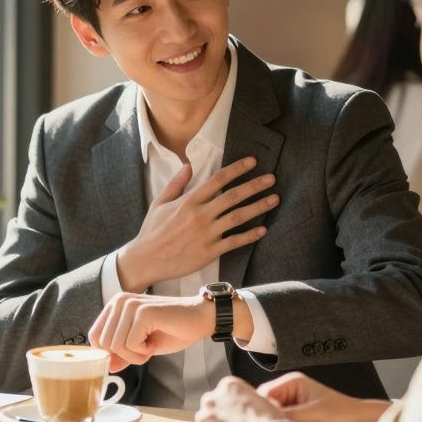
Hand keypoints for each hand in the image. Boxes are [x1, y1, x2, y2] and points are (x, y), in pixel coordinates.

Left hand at [89, 294, 210, 371]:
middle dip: (125, 356)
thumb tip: (106, 367)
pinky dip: (144, 352)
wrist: (200, 319)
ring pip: (116, 346)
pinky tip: (156, 340)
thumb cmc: (171, 331)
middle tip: (145, 348)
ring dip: (136, 355)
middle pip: (104, 345)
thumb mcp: (140, 347)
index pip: (95, 337)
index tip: (133, 351)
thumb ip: (121, 354)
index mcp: (115, 305)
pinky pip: (131, 345)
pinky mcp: (143, 312)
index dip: (111, 353)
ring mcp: (130, 304)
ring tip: (151, 343)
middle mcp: (119, 301)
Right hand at [116, 157, 277, 292]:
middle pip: (233, 196)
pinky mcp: (210, 251)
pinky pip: (234, 241)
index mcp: (188, 201)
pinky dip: (250, 235)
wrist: (147, 259)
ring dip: (258, 207)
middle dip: (254, 185)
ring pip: (238, 217)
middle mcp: (200, 215)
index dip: (237, 169)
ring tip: (274, 199)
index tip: (252, 162)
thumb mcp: (160, 203)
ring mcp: (206, 234)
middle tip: (271, 178)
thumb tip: (188, 165)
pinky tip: (263, 229)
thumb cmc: (152, 231)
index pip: (217, 180)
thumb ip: (176, 184)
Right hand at [258, 372, 390, 421]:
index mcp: (292, 383)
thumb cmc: (344, 416)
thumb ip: (285, 417)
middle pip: (265, 408)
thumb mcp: (311, 416)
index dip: (259, 410)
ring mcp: (294, 409)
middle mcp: (291, 394)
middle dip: (266, 421)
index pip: (262, 395)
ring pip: (273, 420)